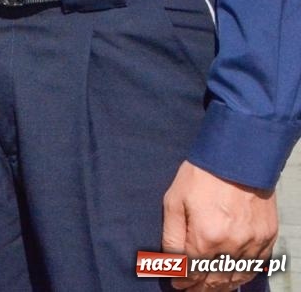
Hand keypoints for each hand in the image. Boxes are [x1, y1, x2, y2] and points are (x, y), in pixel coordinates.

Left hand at [161, 161, 276, 290]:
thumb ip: (172, 235)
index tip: (176, 285)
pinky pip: (255, 265)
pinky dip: (243, 275)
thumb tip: (170, 260)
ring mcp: (252, 243)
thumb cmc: (201, 177)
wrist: (238, 158)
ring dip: (221, 286)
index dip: (183, 281)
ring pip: (236, 276)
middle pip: (214, 279)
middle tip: (190, 291)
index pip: (192, 271)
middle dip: (200, 289)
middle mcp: (231, 245)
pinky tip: (233, 278)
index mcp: (205, 237)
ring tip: (208, 288)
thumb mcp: (174, 201)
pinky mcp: (267, 236)